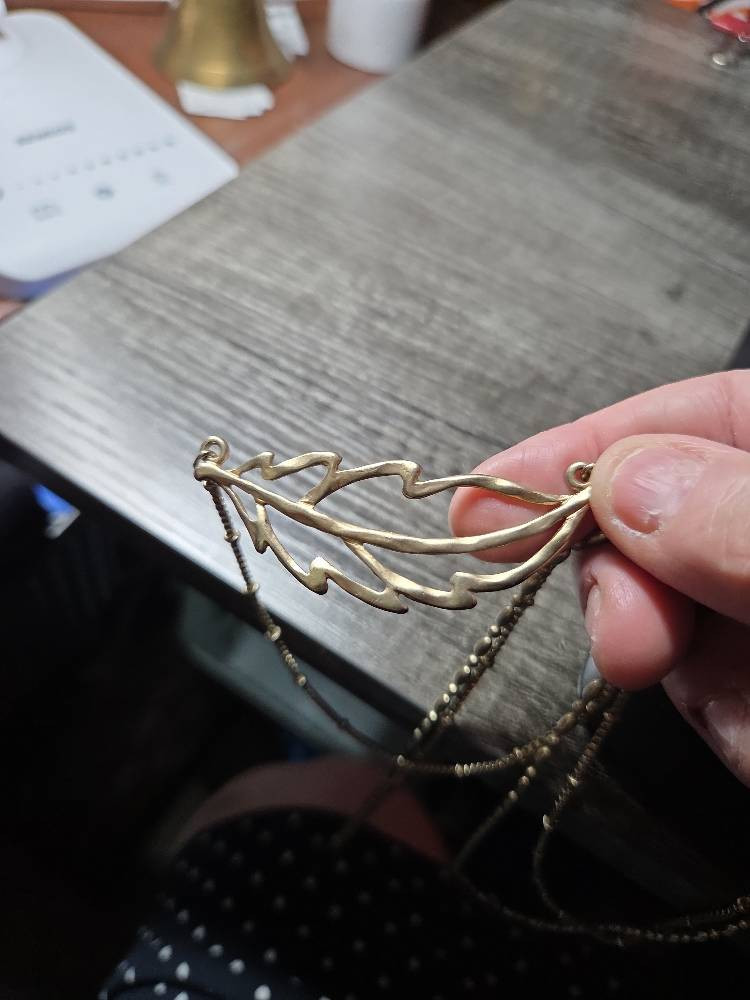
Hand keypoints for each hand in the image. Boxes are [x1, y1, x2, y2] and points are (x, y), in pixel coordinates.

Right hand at [450, 371, 749, 784]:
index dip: (593, 440)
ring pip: (645, 580)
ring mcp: (747, 608)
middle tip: (544, 567)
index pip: (700, 418)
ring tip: (630, 656)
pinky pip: (663, 654)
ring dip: (616, 608)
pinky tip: (633, 666)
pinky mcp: (739, 691)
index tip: (497, 480)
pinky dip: (632, 656)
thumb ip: (744, 522)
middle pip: (656, 500)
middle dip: (602, 534)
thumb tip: (627, 482)